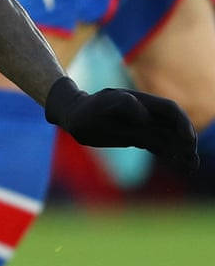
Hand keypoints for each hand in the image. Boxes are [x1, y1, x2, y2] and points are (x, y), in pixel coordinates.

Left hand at [45, 77, 198, 170]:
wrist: (74, 116)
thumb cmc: (86, 110)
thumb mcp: (100, 106)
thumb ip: (122, 106)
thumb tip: (143, 115)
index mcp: (139, 101)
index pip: (169, 110)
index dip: (181, 122)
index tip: (187, 139)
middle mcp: (145, 112)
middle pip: (174, 124)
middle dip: (186, 139)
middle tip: (191, 157)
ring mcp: (143, 125)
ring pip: (169, 136)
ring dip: (182, 149)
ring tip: (192, 164)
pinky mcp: (138, 136)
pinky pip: (159, 145)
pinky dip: (171, 153)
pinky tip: (182, 164)